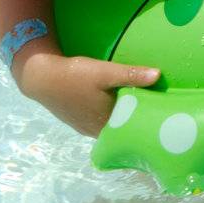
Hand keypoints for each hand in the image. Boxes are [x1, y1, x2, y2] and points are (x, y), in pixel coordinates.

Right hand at [13, 47, 160, 137]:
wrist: (41, 77)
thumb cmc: (75, 76)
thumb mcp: (105, 72)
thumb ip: (131, 75)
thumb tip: (158, 75)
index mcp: (105, 123)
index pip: (133, 128)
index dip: (147, 122)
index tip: (162, 116)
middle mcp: (96, 130)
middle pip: (122, 129)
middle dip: (136, 121)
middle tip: (157, 111)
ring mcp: (85, 127)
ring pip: (111, 126)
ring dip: (122, 118)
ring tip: (140, 108)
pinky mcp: (78, 121)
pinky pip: (99, 122)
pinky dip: (109, 116)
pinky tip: (115, 105)